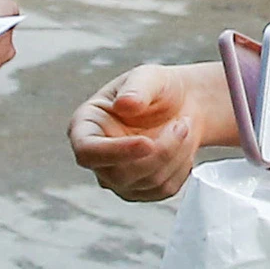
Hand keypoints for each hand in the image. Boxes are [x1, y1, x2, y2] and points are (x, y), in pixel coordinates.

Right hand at [68, 65, 204, 201]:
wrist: (182, 106)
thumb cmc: (158, 88)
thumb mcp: (148, 77)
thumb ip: (136, 88)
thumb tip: (124, 104)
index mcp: (85, 126)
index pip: (87, 152)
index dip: (115, 152)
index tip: (148, 142)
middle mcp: (96, 157)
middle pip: (120, 174)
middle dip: (160, 151)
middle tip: (182, 124)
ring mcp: (116, 178)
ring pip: (147, 182)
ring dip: (176, 155)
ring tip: (183, 127)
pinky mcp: (140, 191)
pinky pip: (164, 190)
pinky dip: (181, 168)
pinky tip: (181, 147)